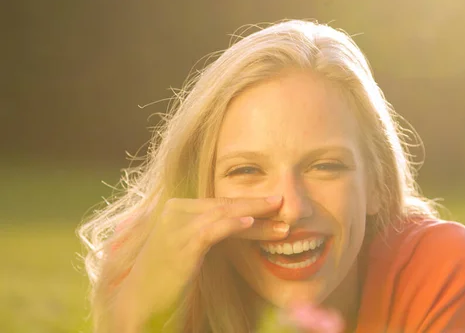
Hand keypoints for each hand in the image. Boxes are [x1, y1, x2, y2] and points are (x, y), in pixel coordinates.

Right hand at [114, 196, 285, 327]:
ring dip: (256, 217)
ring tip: (280, 221)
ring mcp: (176, 226)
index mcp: (178, 209)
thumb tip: (242, 225)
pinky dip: (234, 224)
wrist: (138, 302)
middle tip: (284, 205)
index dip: (249, 204)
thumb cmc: (166, 279)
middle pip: (224, 205)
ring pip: (223, 214)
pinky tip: (253, 223)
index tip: (274, 208)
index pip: (220, 203)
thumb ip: (209, 232)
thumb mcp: (189, 248)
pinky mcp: (180, 245)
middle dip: (257, 206)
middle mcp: (175, 212)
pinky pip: (212, 229)